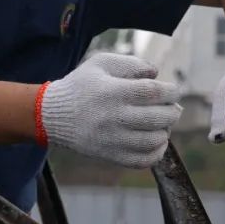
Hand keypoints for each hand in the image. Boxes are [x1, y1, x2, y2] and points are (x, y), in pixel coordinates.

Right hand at [40, 53, 181, 168]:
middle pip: (158, 118)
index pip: (153, 92)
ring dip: (166, 130)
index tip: (172, 90)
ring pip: (154, 140)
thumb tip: (156, 73)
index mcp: (113, 92)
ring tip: (162, 123)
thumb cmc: (81, 85)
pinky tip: (157, 140)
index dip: (170, 91)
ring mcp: (112, 140)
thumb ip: (132, 63)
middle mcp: (114, 117)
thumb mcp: (101, 63)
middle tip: (171, 106)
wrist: (52, 116)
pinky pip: (143, 160)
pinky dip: (157, 152)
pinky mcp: (110, 156)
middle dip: (172, 111)